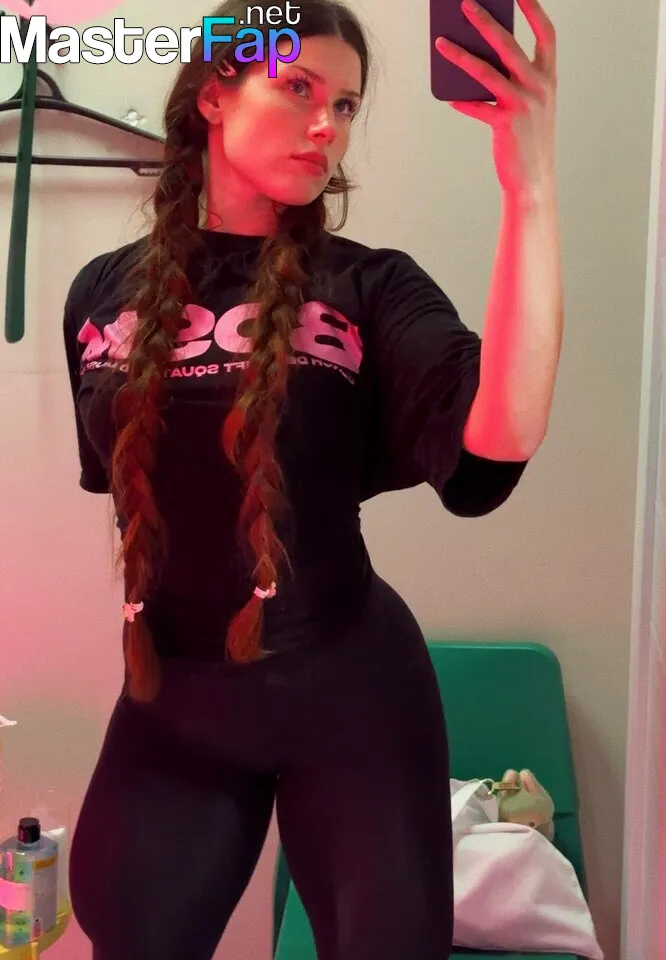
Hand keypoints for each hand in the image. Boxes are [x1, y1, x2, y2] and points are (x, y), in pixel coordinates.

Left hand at [435, 0, 557, 201]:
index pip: (546, 34)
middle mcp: (539, 87)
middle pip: (508, 44)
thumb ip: (514, 81)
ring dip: (460, 55)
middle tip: (465, 5)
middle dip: (485, 21)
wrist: (534, 178)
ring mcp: (523, 105)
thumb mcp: (531, 105)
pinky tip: (449, 97)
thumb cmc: (528, 138)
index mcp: (548, 78)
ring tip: (441, 43)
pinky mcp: (506, 124)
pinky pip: (477, 107)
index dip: (533, 9)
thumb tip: (479, 59)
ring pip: (485, 72)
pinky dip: (462, 101)